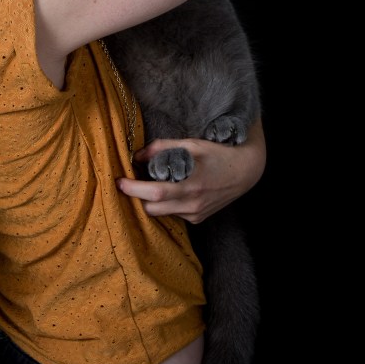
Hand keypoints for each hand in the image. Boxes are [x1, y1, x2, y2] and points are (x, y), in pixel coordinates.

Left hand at [115, 119, 265, 223]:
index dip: (133, 189)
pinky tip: (174, 190)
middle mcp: (192, 203)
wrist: (246, 172)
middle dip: (138, 196)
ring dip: (152, 200)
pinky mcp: (197, 219)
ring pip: (161, 213)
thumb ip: (163, 148)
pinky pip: (173, 214)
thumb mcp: (191, 144)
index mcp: (190, 184)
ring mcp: (195, 214)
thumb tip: (137, 155)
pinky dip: (167, 204)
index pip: (154, 193)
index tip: (118, 181)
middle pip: (152, 208)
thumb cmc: (217, 154)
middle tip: (132, 181)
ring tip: (153, 183)